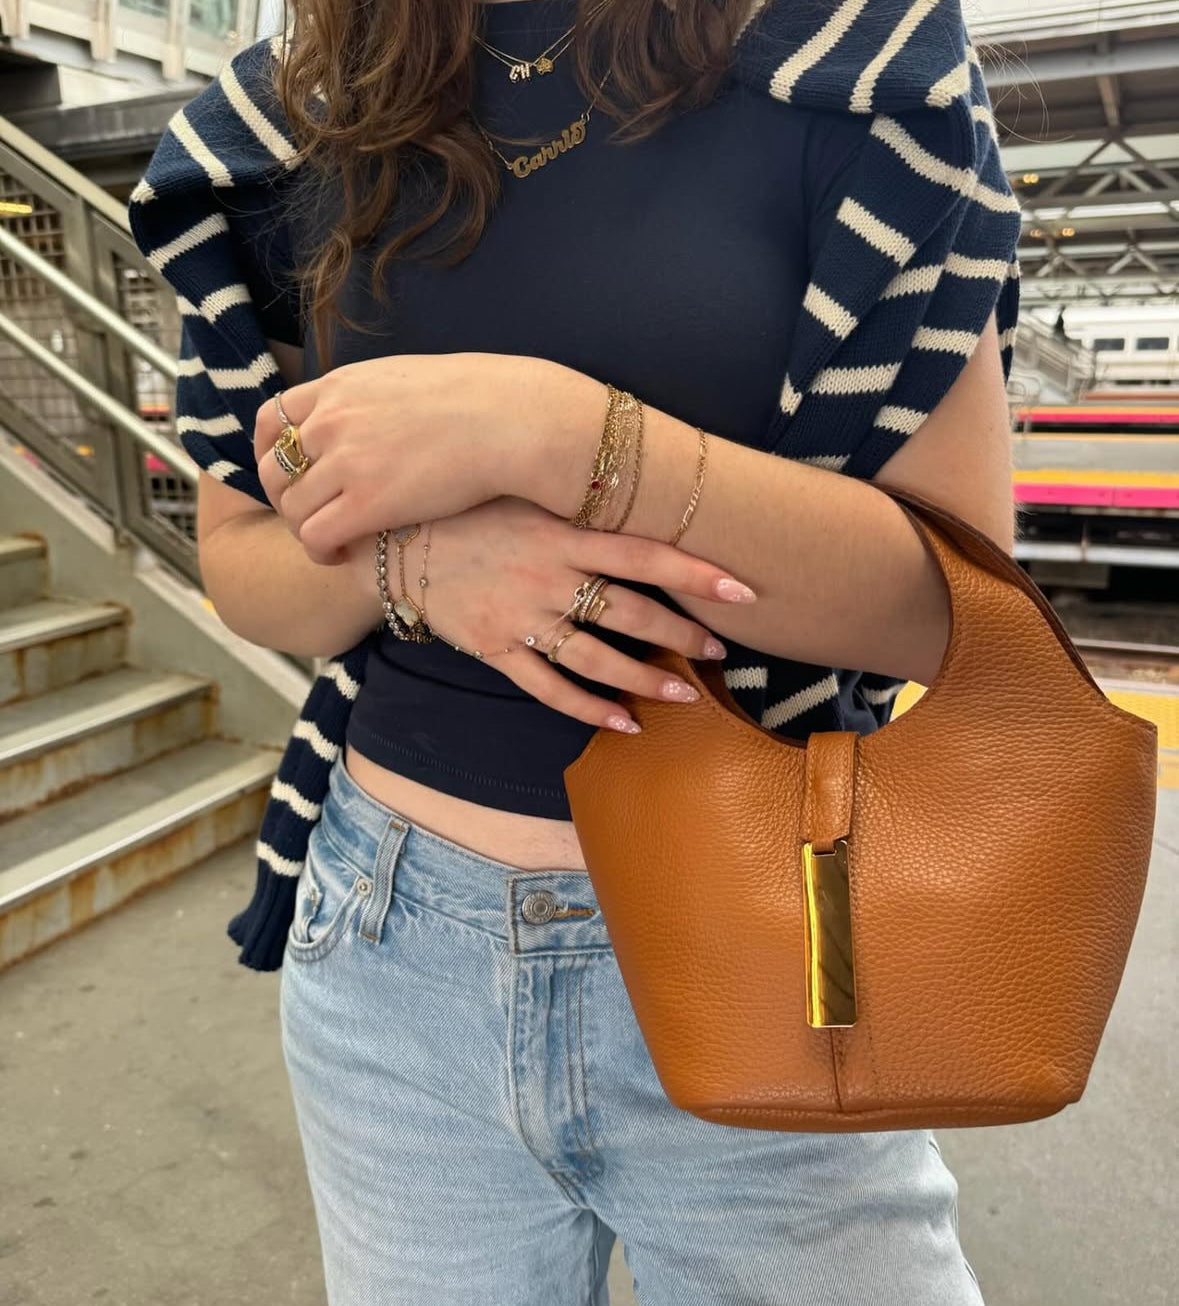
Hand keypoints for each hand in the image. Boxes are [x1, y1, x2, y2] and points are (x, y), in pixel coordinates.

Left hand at [254, 353, 599, 564]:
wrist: (512, 420)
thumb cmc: (481, 400)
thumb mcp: (407, 379)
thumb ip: (374, 398)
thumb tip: (378, 415)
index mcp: (339, 387)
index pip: (273, 420)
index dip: (273, 454)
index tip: (293, 475)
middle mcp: (332, 420)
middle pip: (274, 469)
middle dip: (285, 498)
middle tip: (313, 516)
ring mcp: (346, 462)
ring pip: (291, 509)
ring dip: (305, 530)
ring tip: (333, 542)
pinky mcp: (367, 503)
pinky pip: (315, 536)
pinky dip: (319, 552)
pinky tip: (341, 556)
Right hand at [401, 498, 756, 731]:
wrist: (393, 541)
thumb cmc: (468, 509)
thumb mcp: (523, 494)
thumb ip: (577, 505)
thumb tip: (638, 501)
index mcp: (560, 533)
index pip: (643, 553)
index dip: (695, 573)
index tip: (742, 590)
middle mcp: (547, 576)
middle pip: (629, 612)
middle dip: (682, 633)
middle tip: (721, 649)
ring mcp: (521, 617)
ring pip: (597, 658)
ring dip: (646, 680)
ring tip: (686, 696)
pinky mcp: (496, 649)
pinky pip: (549, 688)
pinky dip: (590, 709)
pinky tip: (624, 723)